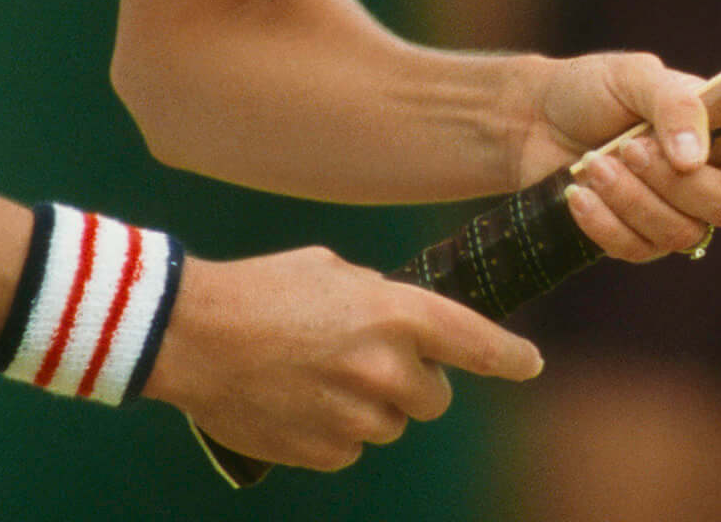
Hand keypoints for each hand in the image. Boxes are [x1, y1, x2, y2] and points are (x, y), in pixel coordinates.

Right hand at [143, 244, 540, 472]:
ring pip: (392, 425)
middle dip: (413, 383)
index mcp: (396, 313)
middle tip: (367, 359)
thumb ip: (383, 299)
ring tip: (318, 375)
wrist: (190, 335)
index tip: (530, 364)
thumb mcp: (333, 271)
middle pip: (434, 398)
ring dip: (370, 407)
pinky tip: (299, 401)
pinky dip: (335, 431)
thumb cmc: (261, 290)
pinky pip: (351, 448)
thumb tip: (403, 324)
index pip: (476, 342)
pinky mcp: (325, 450)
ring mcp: (356, 415)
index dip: (509, 357)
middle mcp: (386, 368)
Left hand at [522, 51, 720, 262]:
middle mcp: (715, 172)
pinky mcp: (639, 238)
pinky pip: (640, 251)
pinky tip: (578, 195)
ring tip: (593, 165)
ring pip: (683, 233)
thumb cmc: (591, 89)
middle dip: (672, 181)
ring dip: (632, 199)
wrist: (532, 121)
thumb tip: (696, 156)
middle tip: (627, 146)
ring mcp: (678, 210)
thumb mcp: (633, 75)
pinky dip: (605, 224)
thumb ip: (673, 102)